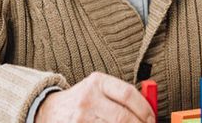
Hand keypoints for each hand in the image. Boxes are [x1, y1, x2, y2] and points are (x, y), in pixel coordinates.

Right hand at [35, 72, 155, 122]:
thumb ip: (122, 96)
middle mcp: (88, 98)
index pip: (128, 94)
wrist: (49, 110)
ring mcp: (80, 118)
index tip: (152, 119)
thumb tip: (150, 110)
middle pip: (123, 116)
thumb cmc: (81, 100)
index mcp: (97, 82)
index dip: (145, 109)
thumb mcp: (99, 89)